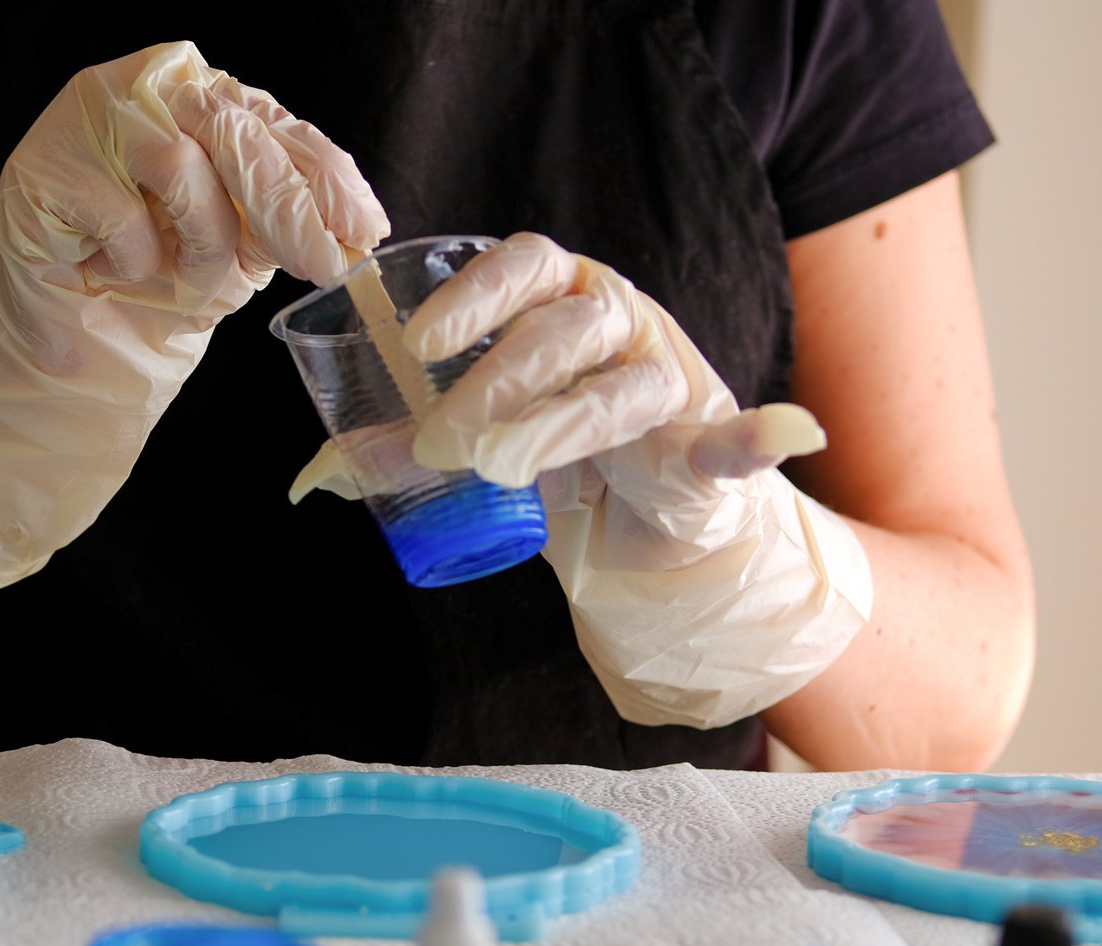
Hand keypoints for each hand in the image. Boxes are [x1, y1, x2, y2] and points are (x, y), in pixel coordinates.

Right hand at [0, 41, 388, 588]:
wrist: (74, 346)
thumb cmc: (154, 287)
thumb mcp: (239, 250)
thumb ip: (282, 221)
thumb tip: (353, 231)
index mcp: (200, 96)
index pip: (274, 123)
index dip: (324, 176)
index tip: (364, 231)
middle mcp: (145, 88)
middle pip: (235, 131)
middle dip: (289, 208)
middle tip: (322, 264)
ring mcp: (90, 117)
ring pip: (181, 162)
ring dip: (201, 240)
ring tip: (182, 276)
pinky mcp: (45, 163)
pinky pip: (121, 211)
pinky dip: (135, 257)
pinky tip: (116, 269)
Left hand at [406, 233, 874, 728]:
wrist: (643, 523)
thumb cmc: (552, 453)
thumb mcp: (474, 441)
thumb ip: (402, 449)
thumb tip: (313, 475)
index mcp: (561, 300)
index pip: (523, 265)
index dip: (474, 294)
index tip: (418, 342)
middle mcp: (619, 324)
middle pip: (562, 329)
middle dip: (495, 382)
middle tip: (443, 443)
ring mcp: (668, 382)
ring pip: (621, 386)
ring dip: (559, 424)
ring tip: (503, 466)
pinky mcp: (706, 447)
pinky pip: (738, 439)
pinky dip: (760, 437)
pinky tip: (788, 433)